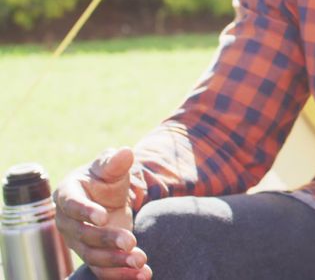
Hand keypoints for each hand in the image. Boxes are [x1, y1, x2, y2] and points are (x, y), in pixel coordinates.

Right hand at [54, 147, 150, 278]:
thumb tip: (125, 152)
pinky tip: (143, 275)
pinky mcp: (93, 256)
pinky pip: (103, 270)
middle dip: (107, 240)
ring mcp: (78, 242)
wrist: (106, 198)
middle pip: (84, 235)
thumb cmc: (105, 179)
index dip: (86, 211)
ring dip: (117, 262)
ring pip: (93, 256)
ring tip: (141, 262)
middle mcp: (67, 221)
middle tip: (131, 242)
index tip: (104, 216)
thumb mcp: (111, 167)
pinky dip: (122, 275)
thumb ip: (115, 162)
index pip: (72, 205)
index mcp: (68, 194)